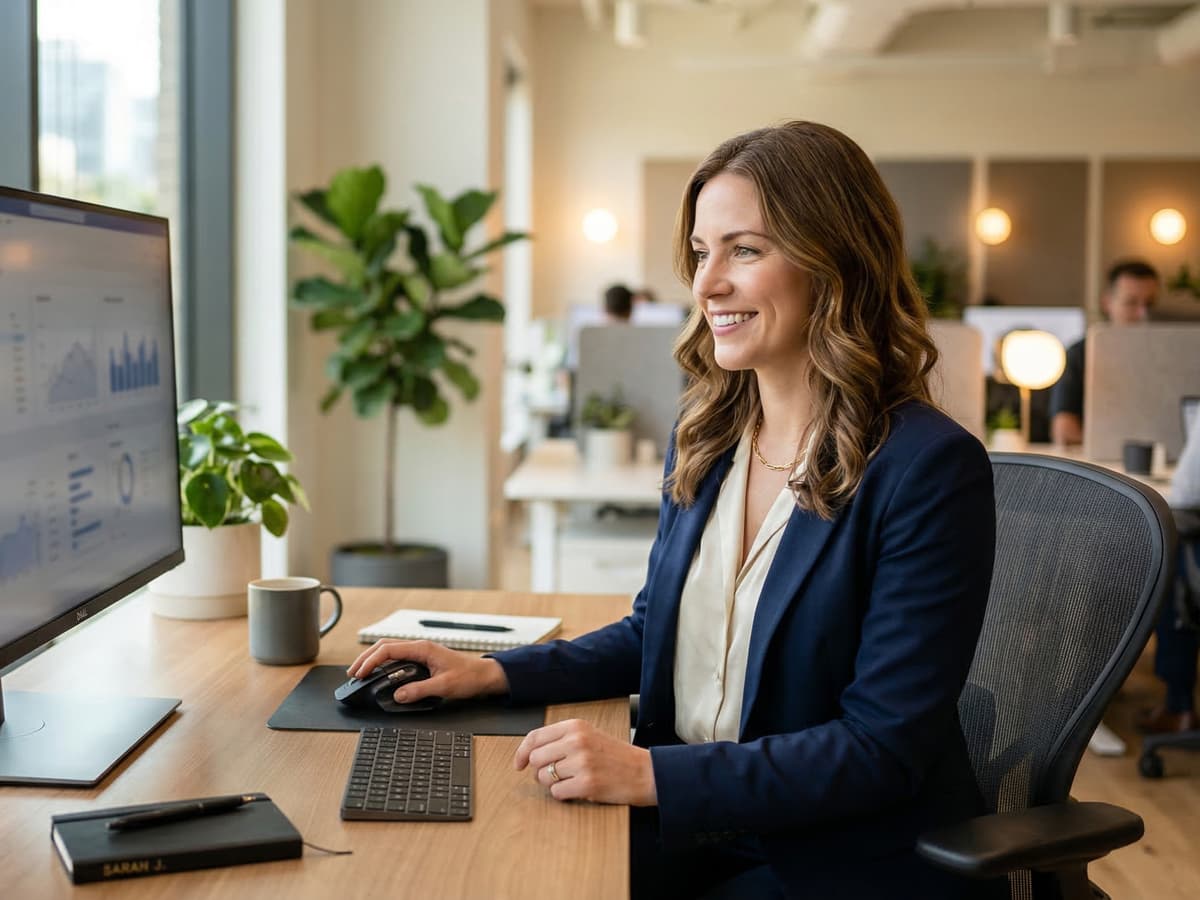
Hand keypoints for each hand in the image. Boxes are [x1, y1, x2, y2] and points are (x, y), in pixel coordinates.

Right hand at [347, 639, 508, 704]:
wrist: (484, 675)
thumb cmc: (469, 676)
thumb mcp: (444, 686)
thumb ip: (419, 690)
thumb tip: (398, 695)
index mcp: (422, 649)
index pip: (388, 650)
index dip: (370, 661)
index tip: (360, 673)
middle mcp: (420, 647)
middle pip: (384, 646)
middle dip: (365, 658)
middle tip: (353, 673)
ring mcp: (420, 652)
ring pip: (390, 651)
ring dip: (373, 660)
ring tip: (361, 673)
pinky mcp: (422, 660)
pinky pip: (397, 658)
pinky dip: (384, 664)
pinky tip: (379, 673)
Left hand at [514, 719, 656, 806]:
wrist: (645, 772)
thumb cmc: (616, 756)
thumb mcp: (589, 735)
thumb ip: (561, 739)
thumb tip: (529, 754)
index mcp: (576, 726)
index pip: (535, 737)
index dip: (522, 752)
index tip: (519, 763)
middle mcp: (577, 741)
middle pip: (537, 759)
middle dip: (541, 771)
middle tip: (555, 775)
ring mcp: (581, 762)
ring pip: (544, 777)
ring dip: (553, 784)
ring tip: (571, 781)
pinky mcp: (586, 783)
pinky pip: (557, 793)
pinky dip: (564, 795)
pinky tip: (578, 789)